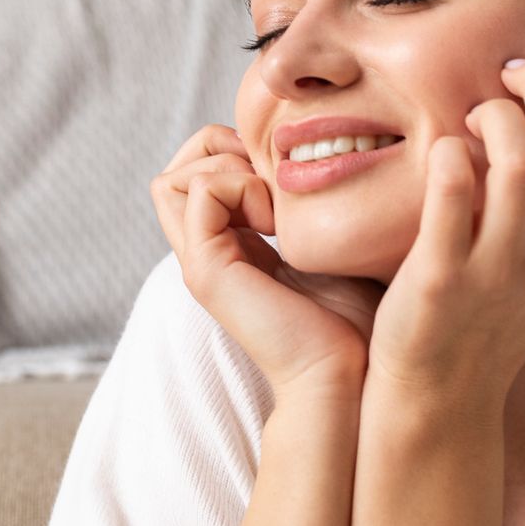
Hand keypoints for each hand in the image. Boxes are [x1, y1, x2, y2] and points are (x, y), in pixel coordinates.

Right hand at [151, 124, 383, 400]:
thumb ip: (311, 212)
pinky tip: (276, 222)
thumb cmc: (353, 321)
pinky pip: (203, 192)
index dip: (231, 152)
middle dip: (218, 149)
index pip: (197, 176)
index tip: (281, 171)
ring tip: (273, 206)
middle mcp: (206, 254)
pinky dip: (240, 187)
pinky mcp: (207, 271)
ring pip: (171, 179)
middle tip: (268, 175)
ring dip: (227, 168)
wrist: (347, 376)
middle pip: (173, 173)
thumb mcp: (329, 249)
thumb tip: (324, 164)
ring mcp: (200, 264)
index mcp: (231, 248)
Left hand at [365, 46, 524, 407]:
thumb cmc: (487, 314)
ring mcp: (503, 271)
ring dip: (497, 115)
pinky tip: (443, 150)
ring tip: (475, 116)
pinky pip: (453, 190)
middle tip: (507, 73)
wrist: (442, 394)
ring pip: (522, 161)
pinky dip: (450, 152)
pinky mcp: (444, 278)